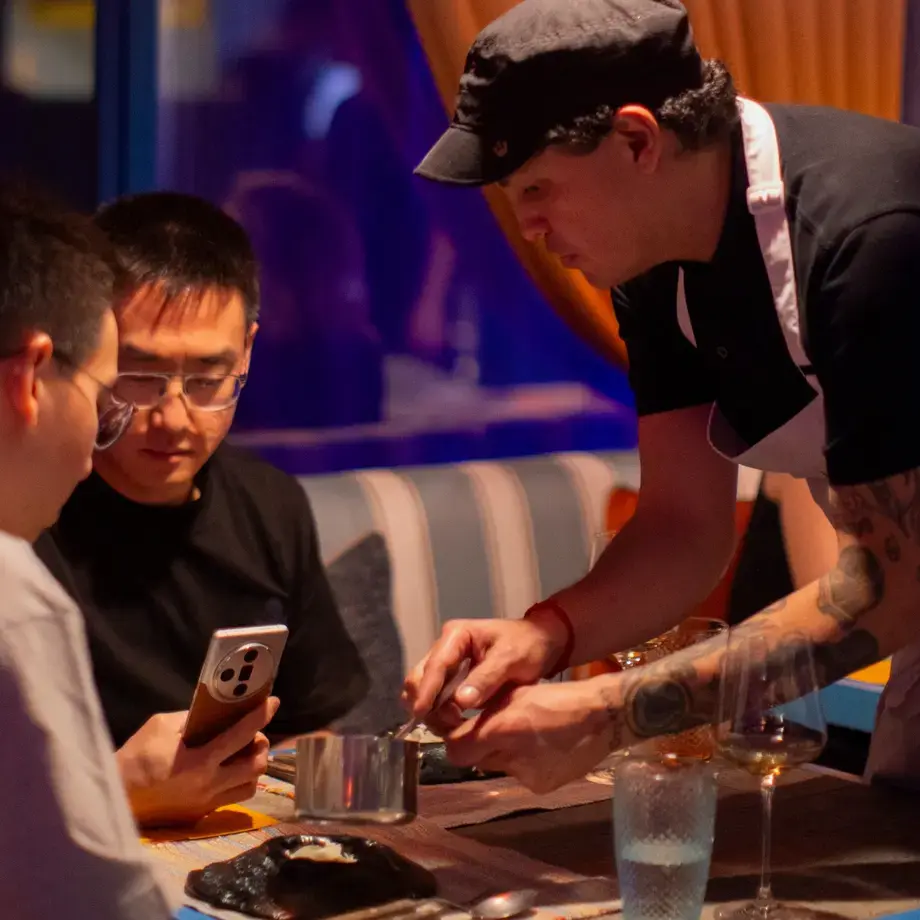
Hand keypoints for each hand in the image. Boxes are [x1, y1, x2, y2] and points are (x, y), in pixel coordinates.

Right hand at [116, 697, 279, 827]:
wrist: (115, 798)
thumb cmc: (135, 758)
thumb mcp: (160, 726)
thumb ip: (191, 719)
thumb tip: (213, 714)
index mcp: (200, 761)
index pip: (242, 735)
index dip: (261, 716)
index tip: (273, 703)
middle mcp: (210, 785)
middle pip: (256, 764)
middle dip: (261, 744)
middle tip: (253, 732)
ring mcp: (207, 803)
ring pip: (251, 784)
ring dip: (254, 765)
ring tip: (244, 753)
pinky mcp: (202, 815)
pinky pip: (234, 798)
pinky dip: (241, 782)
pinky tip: (230, 771)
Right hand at [402, 613, 568, 734]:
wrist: (540, 644)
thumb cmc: (528, 646)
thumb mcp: (511, 659)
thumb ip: (486, 678)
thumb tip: (460, 701)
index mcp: (456, 635)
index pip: (435, 664)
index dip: (427, 690)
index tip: (421, 713)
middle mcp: (445, 647)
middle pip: (419, 676)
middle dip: (426, 702)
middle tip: (448, 724)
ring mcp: (446, 663)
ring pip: (422, 689)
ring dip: (430, 709)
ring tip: (452, 725)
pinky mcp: (451, 679)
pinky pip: (435, 697)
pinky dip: (437, 712)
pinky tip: (453, 724)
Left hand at [444, 679, 621, 792]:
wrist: (603, 717)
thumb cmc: (558, 697)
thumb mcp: (516, 694)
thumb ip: (486, 710)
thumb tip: (460, 722)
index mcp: (501, 729)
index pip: (455, 750)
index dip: (452, 740)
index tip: (457, 728)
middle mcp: (510, 758)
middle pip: (476, 760)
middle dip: (479, 745)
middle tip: (493, 728)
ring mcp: (527, 777)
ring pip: (498, 767)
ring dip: (503, 754)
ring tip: (526, 735)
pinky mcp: (542, 787)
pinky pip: (520, 775)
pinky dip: (525, 763)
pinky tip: (543, 749)